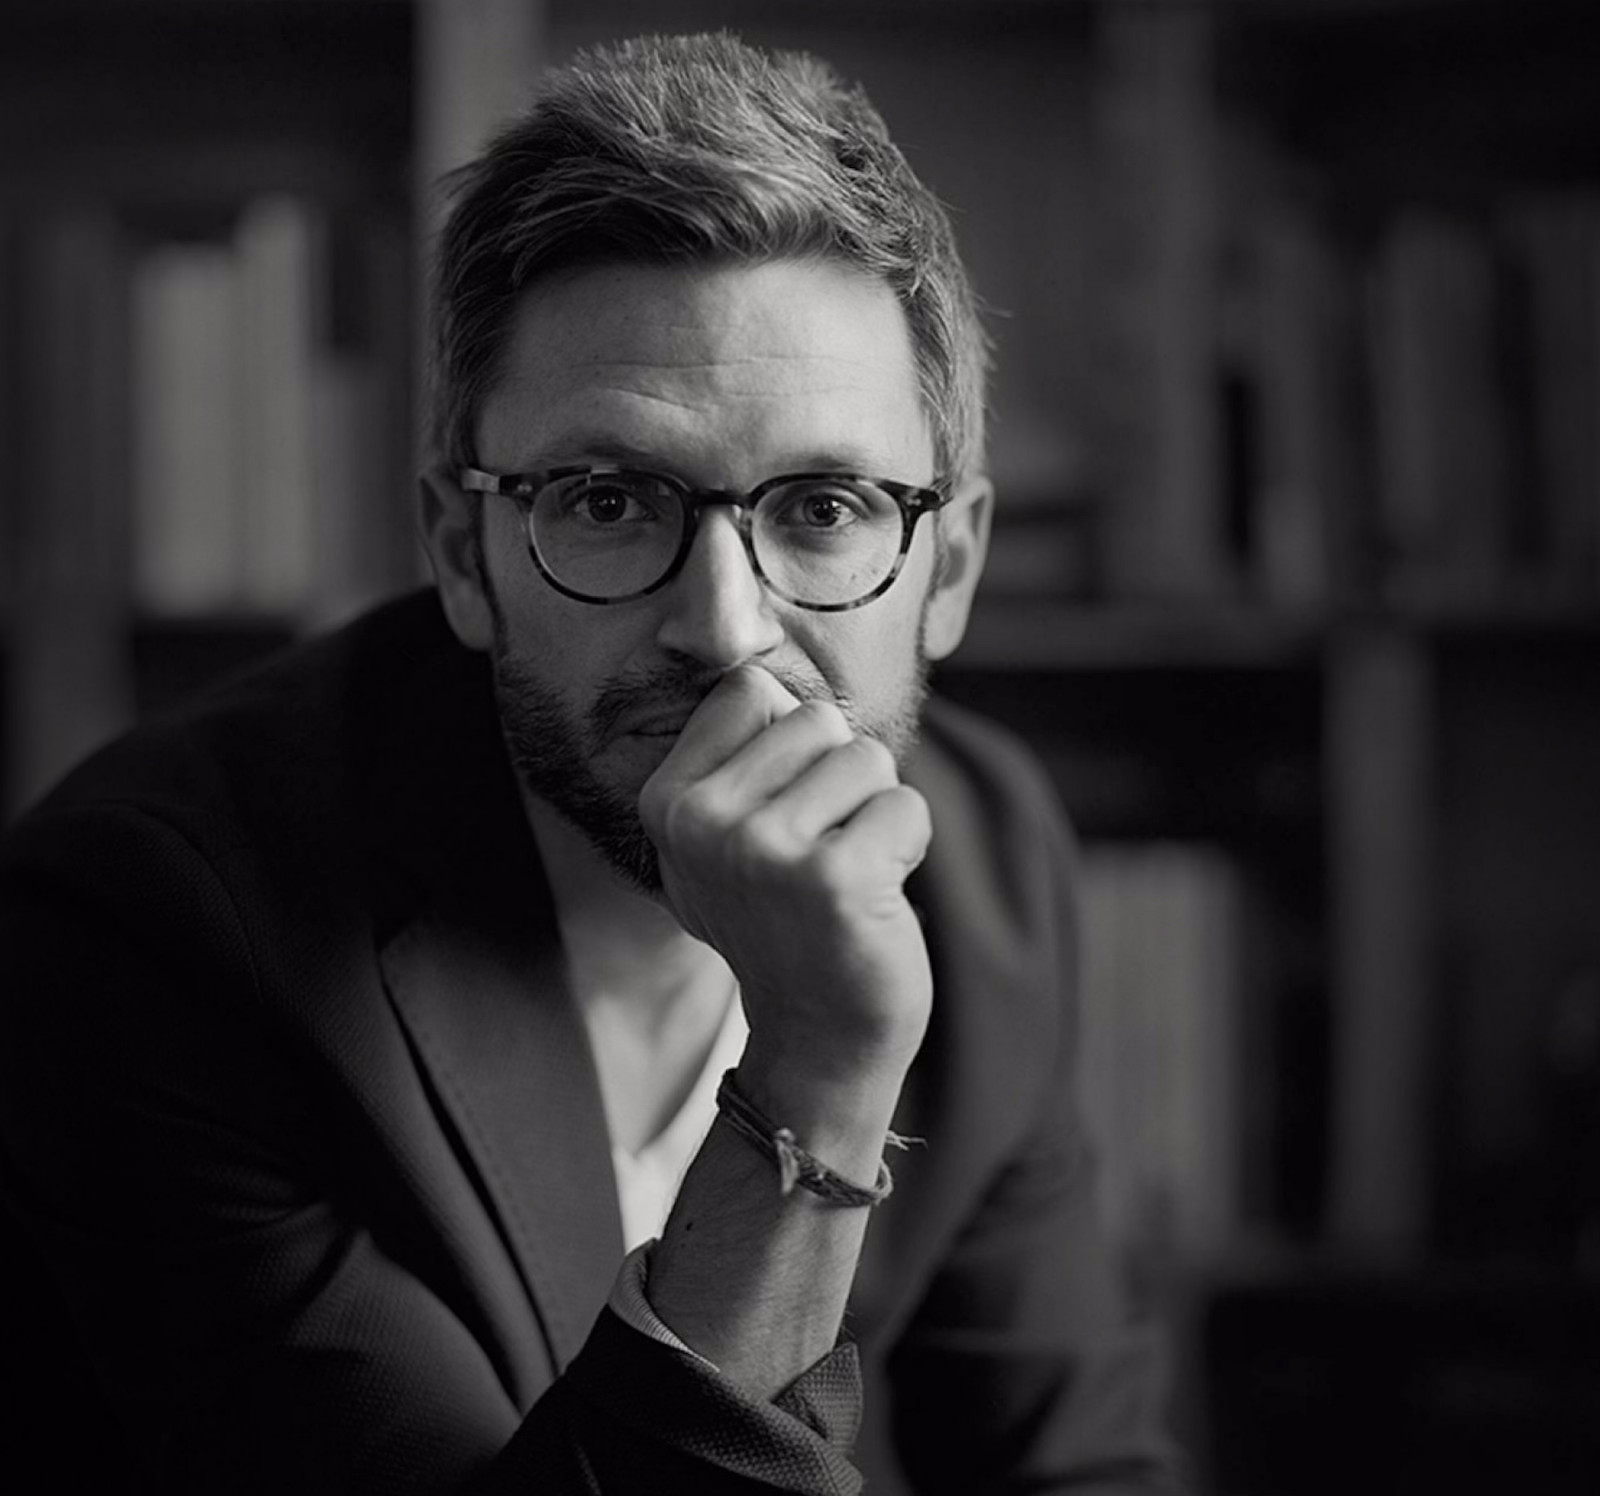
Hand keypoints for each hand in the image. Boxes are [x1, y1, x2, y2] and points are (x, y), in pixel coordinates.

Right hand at [638, 665, 932, 1103]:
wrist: (816, 1038)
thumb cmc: (785, 921)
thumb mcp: (723, 841)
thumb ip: (733, 756)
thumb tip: (757, 667)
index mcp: (667, 802)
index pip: (748, 691)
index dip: (790, 745)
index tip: (781, 815)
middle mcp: (704, 823)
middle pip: (814, 718)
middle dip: (839, 779)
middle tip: (820, 854)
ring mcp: (764, 851)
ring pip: (865, 757)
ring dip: (874, 813)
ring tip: (846, 874)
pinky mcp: (833, 879)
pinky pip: (905, 805)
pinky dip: (907, 845)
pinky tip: (874, 898)